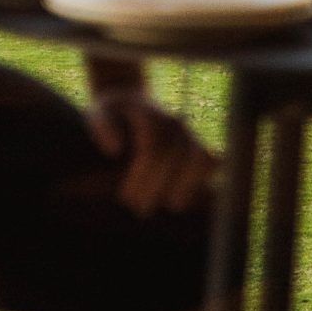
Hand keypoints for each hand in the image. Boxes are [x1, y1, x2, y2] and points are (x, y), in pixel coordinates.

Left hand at [88, 92, 213, 215]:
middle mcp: (173, 122)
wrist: (132, 102)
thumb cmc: (114, 114)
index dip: (142, 176)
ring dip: (186, 187)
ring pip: (200, 158)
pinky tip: (181, 199)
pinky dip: (202, 180)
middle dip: (156, 187)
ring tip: (169, 205)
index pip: (151, 148)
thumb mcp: (99, 112)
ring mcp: (189, 133)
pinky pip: (212, 162)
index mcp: (150, 113)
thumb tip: (114, 150)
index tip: (126, 197)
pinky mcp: (199, 146)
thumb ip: (102, 126)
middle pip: (173, 157)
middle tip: (138, 208)